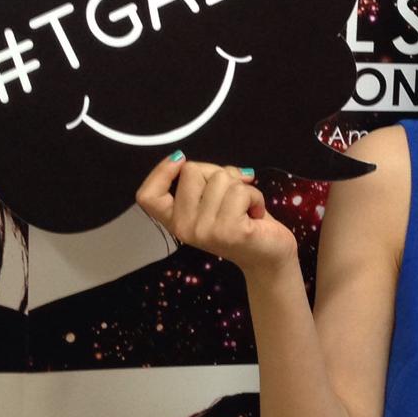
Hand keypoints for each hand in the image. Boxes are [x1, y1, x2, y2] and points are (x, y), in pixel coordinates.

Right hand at [134, 155, 297, 277]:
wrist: (269, 256)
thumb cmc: (243, 222)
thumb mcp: (215, 199)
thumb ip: (206, 180)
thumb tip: (213, 167)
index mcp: (176, 220)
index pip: (148, 196)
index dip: (159, 171)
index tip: (179, 160)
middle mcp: (184, 228)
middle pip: (191, 171)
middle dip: (217, 173)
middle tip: (231, 196)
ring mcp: (205, 231)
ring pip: (220, 178)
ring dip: (241, 187)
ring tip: (246, 208)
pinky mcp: (229, 230)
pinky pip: (240, 191)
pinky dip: (255, 196)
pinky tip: (256, 215)